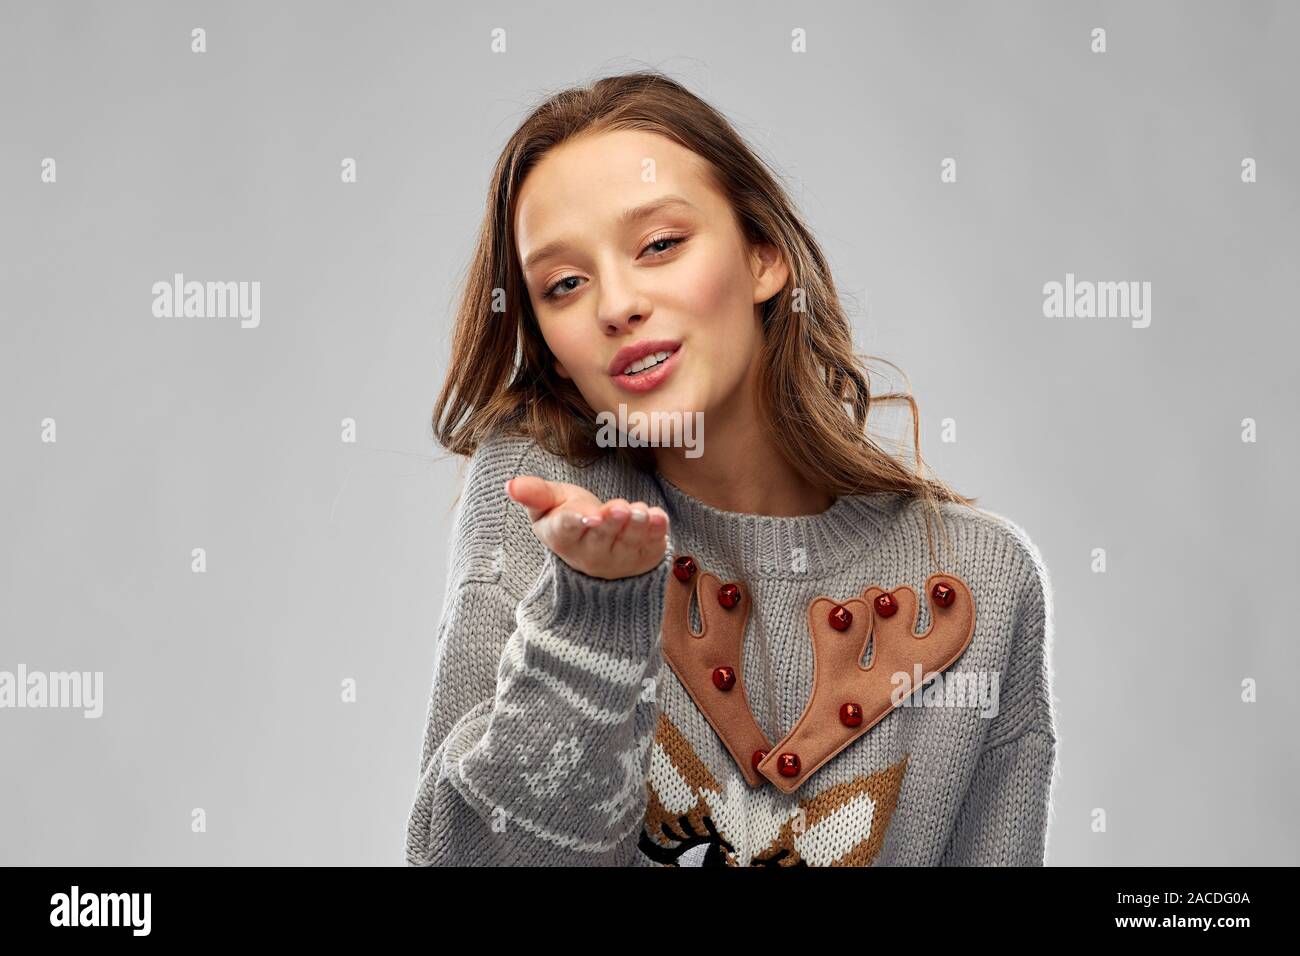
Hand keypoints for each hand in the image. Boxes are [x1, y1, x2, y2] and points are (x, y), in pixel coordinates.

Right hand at [505, 476, 669, 579]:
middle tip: (620, 508)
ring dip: (636, 526)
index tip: (588, 516)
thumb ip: (534, 493)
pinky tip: (659, 517)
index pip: (568, 530)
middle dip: (611, 522)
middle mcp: (590, 554)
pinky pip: (651, 545)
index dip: (578, 522)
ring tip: (640, 510)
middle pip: (602, 537)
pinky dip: (656, 532)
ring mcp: (619, 559)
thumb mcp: (550, 503)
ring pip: (628, 542)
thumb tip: (509, 485)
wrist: (600, 546)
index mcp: (563, 537)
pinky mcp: (643, 558)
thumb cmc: (570, 515)